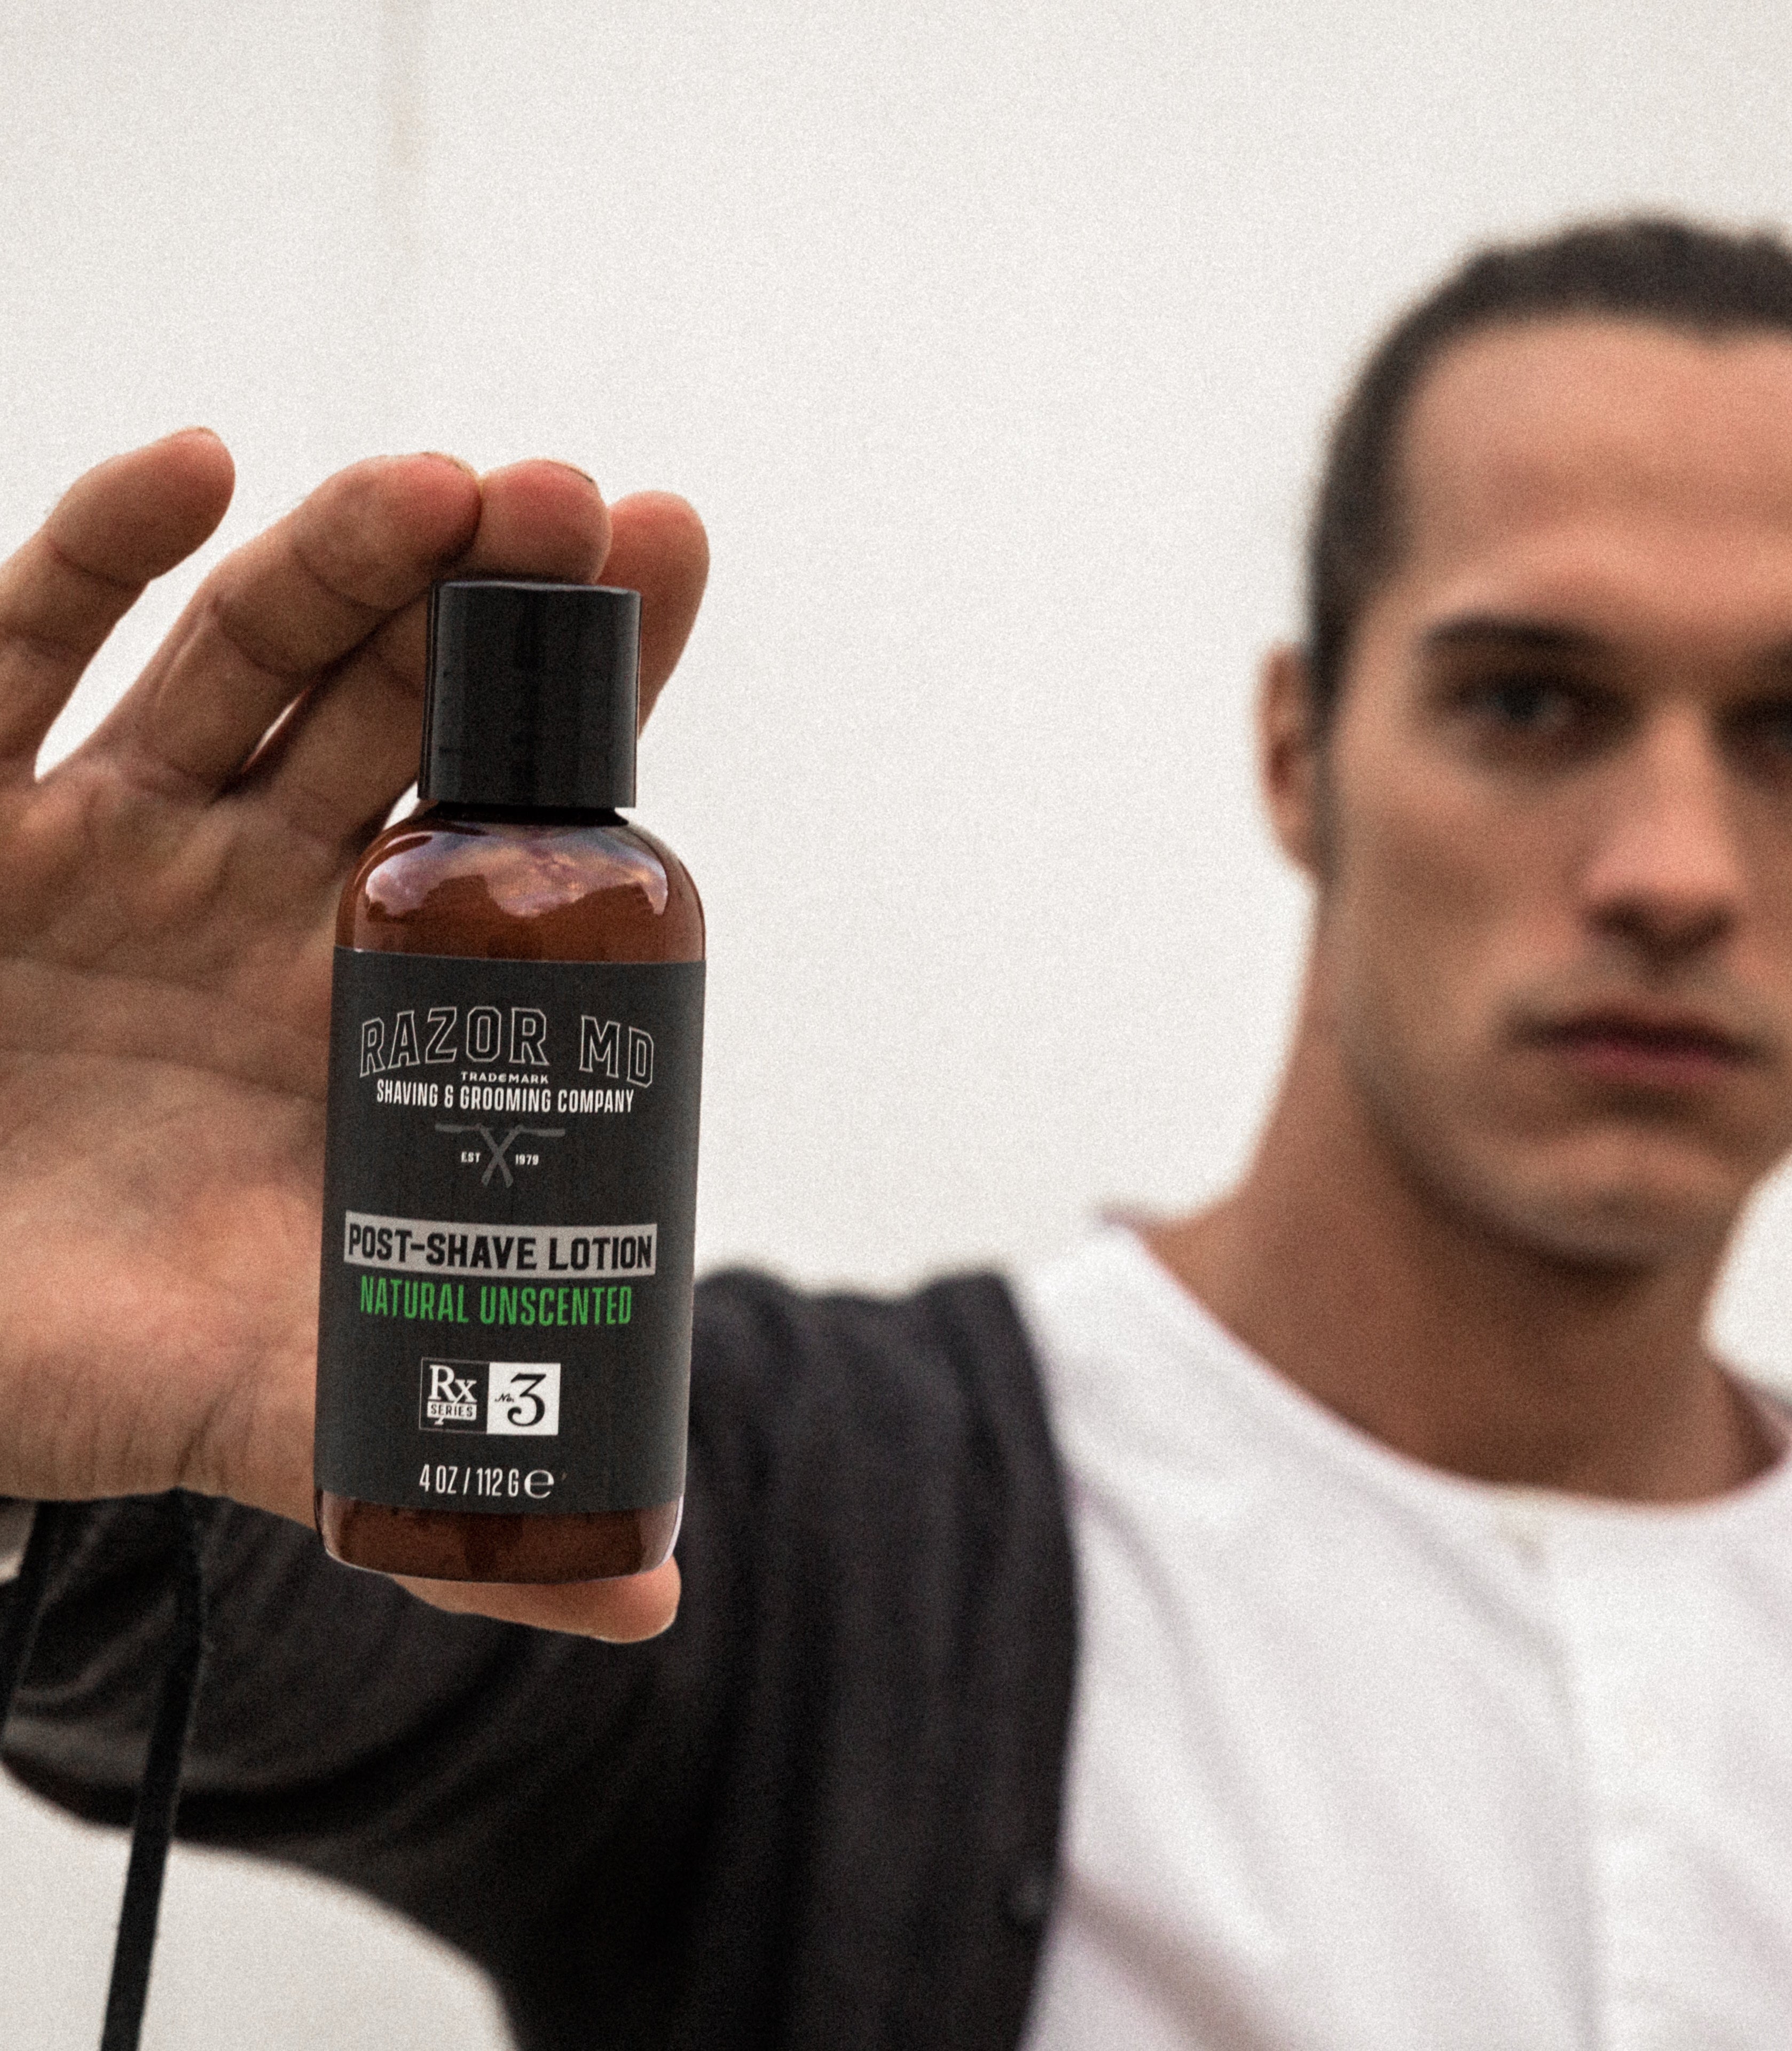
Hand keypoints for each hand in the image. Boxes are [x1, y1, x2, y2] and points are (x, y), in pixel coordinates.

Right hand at [0, 430, 706, 1641]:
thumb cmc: (77, 1349)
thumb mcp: (268, 1408)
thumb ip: (444, 1481)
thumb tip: (648, 1599)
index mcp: (363, 996)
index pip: (512, 818)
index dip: (595, 699)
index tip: (676, 559)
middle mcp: (255, 890)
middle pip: (397, 704)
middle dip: (485, 599)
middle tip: (583, 503)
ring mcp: (109, 838)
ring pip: (242, 657)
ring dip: (340, 561)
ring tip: (444, 487)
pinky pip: (19, 655)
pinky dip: (95, 554)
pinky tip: (195, 468)